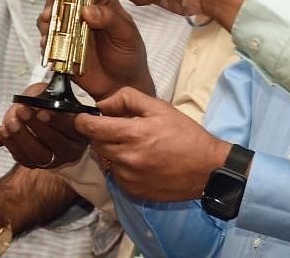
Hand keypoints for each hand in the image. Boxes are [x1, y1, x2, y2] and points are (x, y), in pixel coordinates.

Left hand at [0, 83, 88, 168]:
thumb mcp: (49, 93)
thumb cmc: (47, 102)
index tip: (41, 111)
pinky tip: (3, 131)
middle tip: (22, 111)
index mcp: (81, 129)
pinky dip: (12, 146)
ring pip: (40, 155)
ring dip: (22, 138)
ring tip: (9, 122)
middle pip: (57, 143)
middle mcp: (72, 148)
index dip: (57, 120)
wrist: (39, 116)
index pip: (72, 126)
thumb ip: (44, 96)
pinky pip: (24, 159)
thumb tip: (35, 104)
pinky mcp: (37, 164)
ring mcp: (55, 159)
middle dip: (36, 127)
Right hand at [37, 0, 155, 99]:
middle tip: (50, 15)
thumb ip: (109, 19)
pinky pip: (47, 41)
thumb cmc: (130, 55)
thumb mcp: (127, 34)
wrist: (123, 84)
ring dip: (47, 24)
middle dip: (51, 3)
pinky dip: (46, 43)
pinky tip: (50, 48)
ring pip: (50, 18)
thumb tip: (86, 10)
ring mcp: (70, 29)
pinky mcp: (62, 47)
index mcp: (101, 1)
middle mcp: (83, 11)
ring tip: (51, 33)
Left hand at [73, 86, 229, 200]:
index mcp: (132, 134)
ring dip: (111, 150)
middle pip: (95, 144)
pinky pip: (116, 175)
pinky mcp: (133, 191)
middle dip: (99, 134)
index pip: (91, 128)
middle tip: (115, 128)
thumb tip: (103, 104)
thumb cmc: (185, 134)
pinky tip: (139, 161)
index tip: (83, 117)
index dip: (82, 120)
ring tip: (131, 145)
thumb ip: (128, 99)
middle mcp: (126, 158)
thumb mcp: (160, 107)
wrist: (207, 169)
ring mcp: (128, 177)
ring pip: (104, 160)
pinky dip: (121, 166)